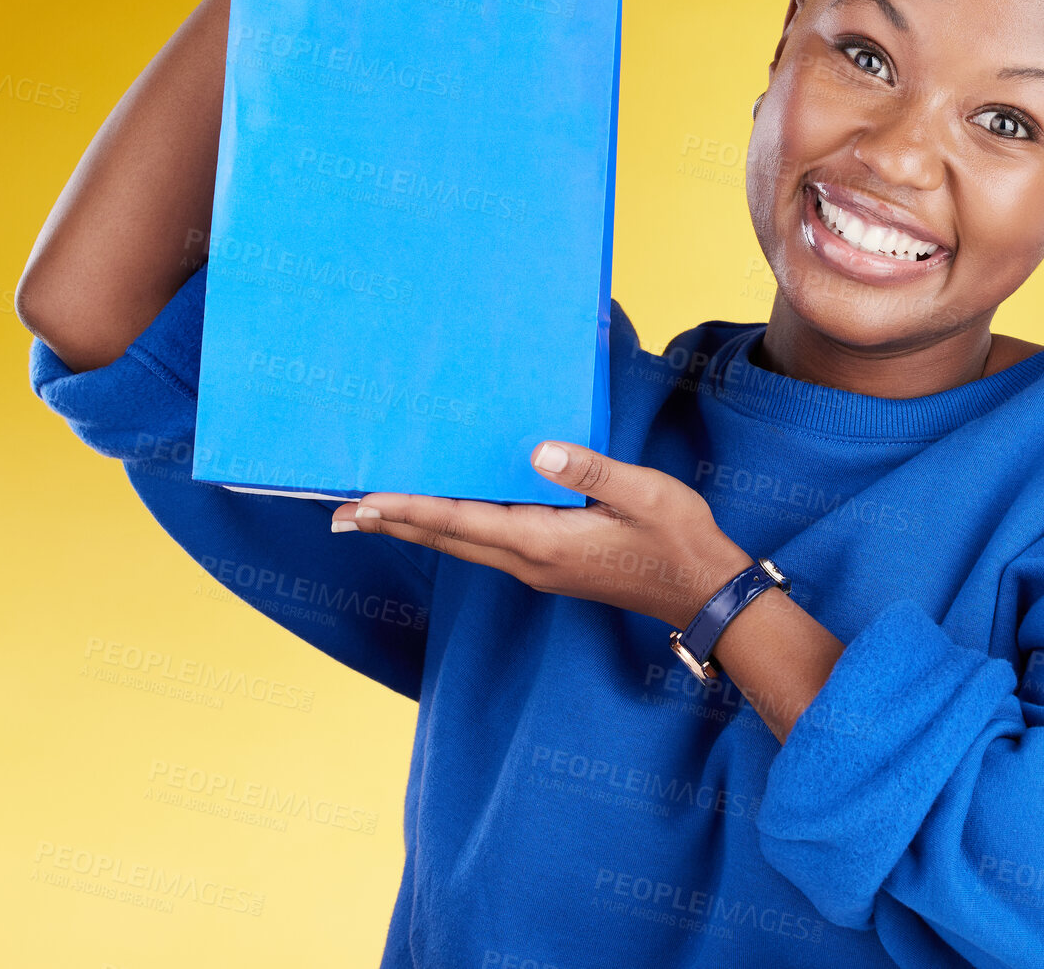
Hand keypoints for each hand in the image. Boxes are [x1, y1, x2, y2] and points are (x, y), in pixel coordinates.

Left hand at [330, 442, 754, 630]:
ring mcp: (539, 569)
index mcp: (544, 543)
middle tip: (340, 513)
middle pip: (447, 539)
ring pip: (462, 545)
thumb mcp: (642, 493)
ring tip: (373, 515)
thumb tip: (535, 451)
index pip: (461, 522)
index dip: (409, 510)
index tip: (362, 503)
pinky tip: (444, 518)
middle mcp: (530, 562)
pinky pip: (486, 546)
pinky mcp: (550, 567)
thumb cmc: (678, 540)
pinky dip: (450, 530)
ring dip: (415, 529)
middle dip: (392, 524)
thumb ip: (588, 470)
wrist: (704, 593)